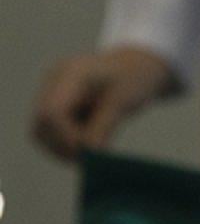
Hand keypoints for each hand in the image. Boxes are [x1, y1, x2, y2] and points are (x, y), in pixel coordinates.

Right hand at [31, 46, 175, 160]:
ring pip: (41, 131)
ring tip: (93, 149)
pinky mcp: (51, 104)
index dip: (66, 136)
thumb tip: (89, 153)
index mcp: (72, 72)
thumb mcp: (124, 102)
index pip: (52, 111)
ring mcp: (48, 91)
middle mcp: (53, 80)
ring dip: (64, 147)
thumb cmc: (133, 79)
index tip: (89, 151)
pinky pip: (48, 132)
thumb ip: (104, 126)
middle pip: (42, 122)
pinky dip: (66, 143)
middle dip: (65, 145)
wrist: (134, 67)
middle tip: (92, 156)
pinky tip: (88, 143)